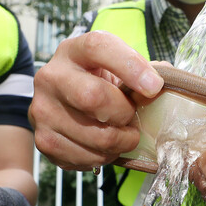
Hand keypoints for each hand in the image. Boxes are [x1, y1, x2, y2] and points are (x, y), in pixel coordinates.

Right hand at [29, 32, 163, 169]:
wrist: (62, 103)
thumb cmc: (99, 82)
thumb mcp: (116, 67)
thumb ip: (141, 71)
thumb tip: (163, 85)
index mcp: (73, 51)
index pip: (98, 47)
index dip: (130, 66)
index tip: (154, 87)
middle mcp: (51, 77)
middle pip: (93, 97)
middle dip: (124, 113)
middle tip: (132, 119)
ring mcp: (42, 110)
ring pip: (95, 136)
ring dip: (120, 142)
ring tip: (124, 136)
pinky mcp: (43, 140)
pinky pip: (86, 157)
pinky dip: (105, 158)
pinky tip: (105, 147)